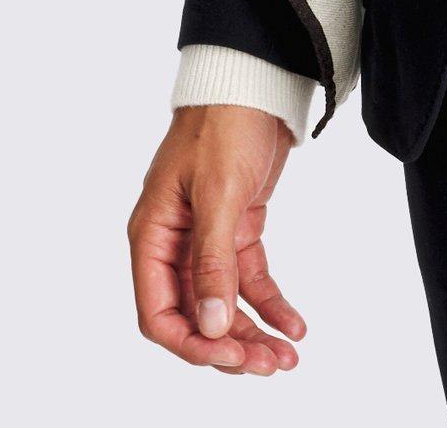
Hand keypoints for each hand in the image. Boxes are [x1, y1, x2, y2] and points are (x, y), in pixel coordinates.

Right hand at [129, 105, 305, 375]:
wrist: (255, 78)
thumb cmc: (223, 122)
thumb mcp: (218, 192)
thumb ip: (213, 261)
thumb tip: (211, 326)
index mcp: (152, 236)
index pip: (159, 313)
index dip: (192, 343)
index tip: (230, 356)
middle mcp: (174, 244)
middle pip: (195, 316)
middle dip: (229, 346)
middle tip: (269, 366)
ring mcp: (207, 238)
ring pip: (224, 304)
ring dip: (253, 332)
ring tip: (287, 357)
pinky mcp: (238, 227)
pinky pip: (250, 279)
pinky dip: (270, 304)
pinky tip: (294, 324)